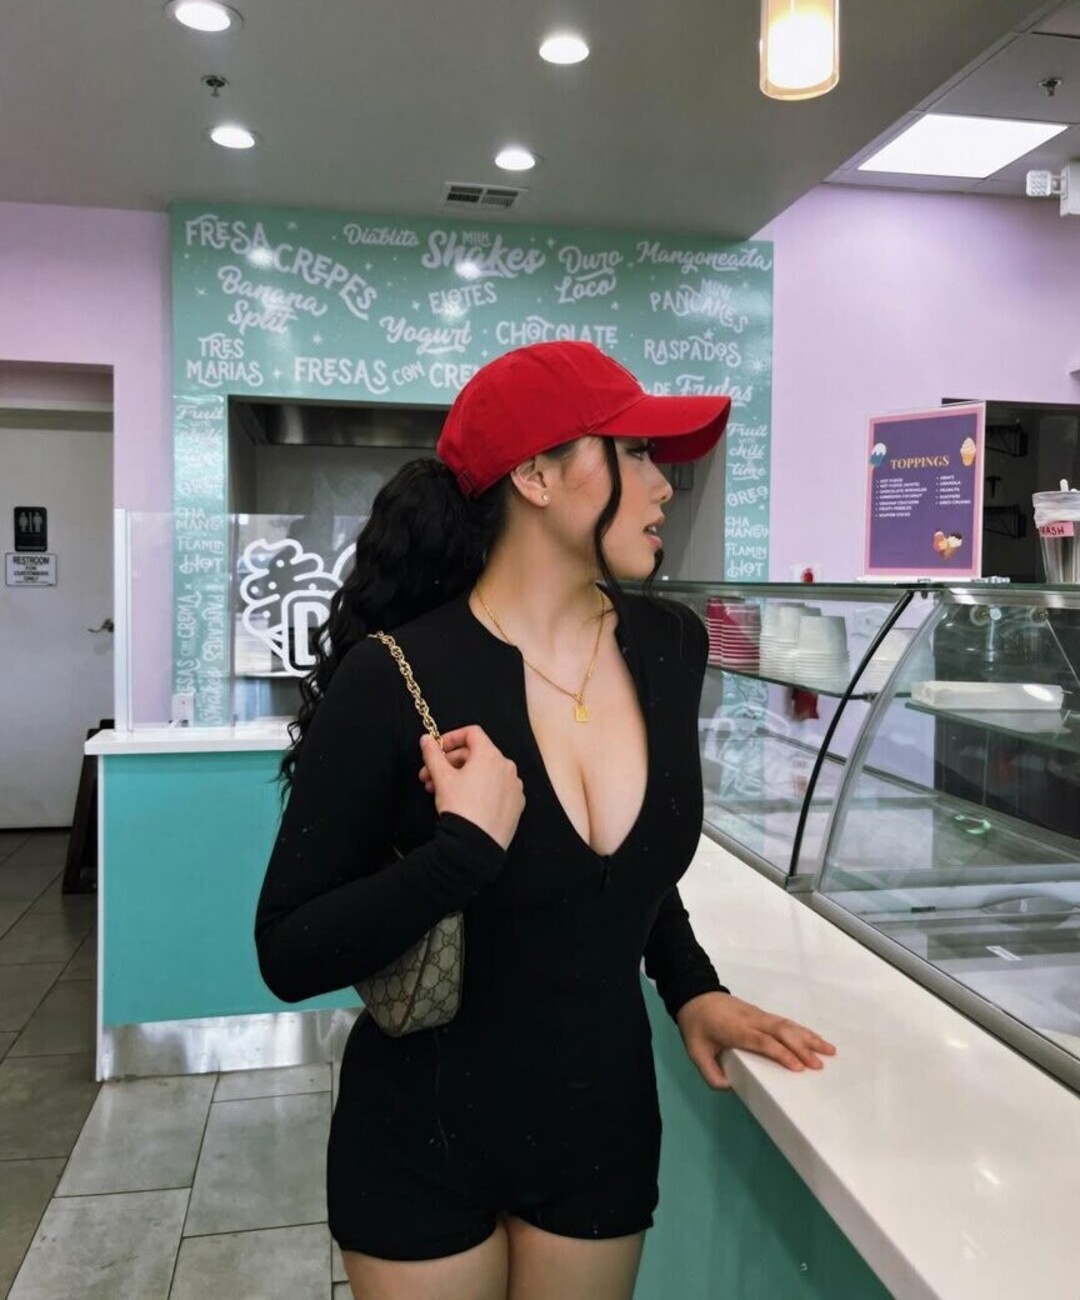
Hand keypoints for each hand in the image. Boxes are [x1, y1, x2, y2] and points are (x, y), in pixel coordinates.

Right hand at [419, 726, 524, 850]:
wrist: (476, 845)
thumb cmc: (460, 807)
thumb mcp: (441, 778)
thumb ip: (433, 754)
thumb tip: (426, 739)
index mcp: (490, 755)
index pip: (472, 733)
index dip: (451, 738)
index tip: (437, 750)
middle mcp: (507, 766)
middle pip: (476, 755)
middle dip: (449, 764)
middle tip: (429, 777)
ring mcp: (514, 786)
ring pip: (485, 773)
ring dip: (462, 777)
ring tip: (440, 792)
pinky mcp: (516, 804)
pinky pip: (496, 789)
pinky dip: (480, 790)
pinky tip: (464, 803)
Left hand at [675, 992, 835, 1090]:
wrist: (694, 994)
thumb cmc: (696, 1025)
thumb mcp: (695, 1051)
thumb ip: (710, 1072)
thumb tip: (729, 1087)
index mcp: (735, 1030)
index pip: (762, 1041)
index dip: (781, 1053)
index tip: (799, 1067)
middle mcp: (751, 1020)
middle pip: (780, 1031)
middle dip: (802, 1047)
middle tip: (820, 1065)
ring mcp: (758, 1015)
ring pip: (786, 1024)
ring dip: (808, 1037)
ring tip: (829, 1050)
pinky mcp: (761, 1013)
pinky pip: (784, 1022)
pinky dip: (802, 1030)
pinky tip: (814, 1039)